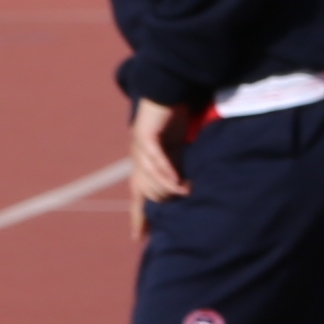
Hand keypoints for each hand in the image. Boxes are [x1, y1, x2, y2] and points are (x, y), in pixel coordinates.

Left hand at [125, 91, 198, 229]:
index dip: (138, 216)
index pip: (138, 195)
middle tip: (185, 197)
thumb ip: (177, 166)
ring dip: (168, 187)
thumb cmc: (174, 116)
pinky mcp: (145, 135)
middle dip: (163, 199)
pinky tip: (176, 181)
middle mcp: (137, 157)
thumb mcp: (178, 147)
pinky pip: (155, 159)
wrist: (168, 86)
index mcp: (143, 162)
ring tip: (185, 191)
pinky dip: (165, 171)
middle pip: (145, 190)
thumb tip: (184, 189)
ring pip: (150, 177)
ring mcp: (139, 146)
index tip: (138, 237)